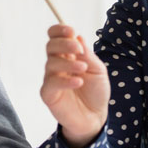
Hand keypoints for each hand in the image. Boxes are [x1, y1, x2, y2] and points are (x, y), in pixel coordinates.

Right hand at [39, 25, 109, 147]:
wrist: (96, 117)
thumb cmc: (96, 92)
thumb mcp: (98, 70)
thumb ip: (87, 54)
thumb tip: (77, 36)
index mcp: (68, 55)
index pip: (55, 37)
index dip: (59, 30)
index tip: (71, 30)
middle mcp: (57, 65)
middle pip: (50, 45)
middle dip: (64, 43)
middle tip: (79, 49)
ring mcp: (51, 79)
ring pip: (51, 63)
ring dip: (68, 63)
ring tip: (83, 69)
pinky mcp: (48, 94)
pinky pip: (51, 83)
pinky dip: (64, 80)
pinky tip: (78, 82)